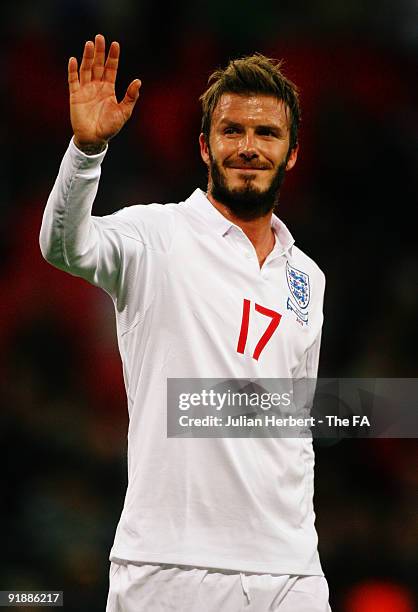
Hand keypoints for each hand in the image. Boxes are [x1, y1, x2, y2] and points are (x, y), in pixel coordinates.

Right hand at [68, 34, 140, 151]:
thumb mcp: (124, 112)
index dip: (113, 57)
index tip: (115, 44)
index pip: (111, 68)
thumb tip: (138, 81)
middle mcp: (97, 86)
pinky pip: (73, 80)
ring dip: (87, 57)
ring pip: (86, 69)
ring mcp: (85, 89)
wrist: (94, 139)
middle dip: (99, 51)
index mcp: (108, 89)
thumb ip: (130, 97)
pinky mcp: (75, 95)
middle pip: (98, 65)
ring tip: (89, 44)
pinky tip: (73, 60)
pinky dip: (72, 70)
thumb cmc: (110, 127)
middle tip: (99, 37)